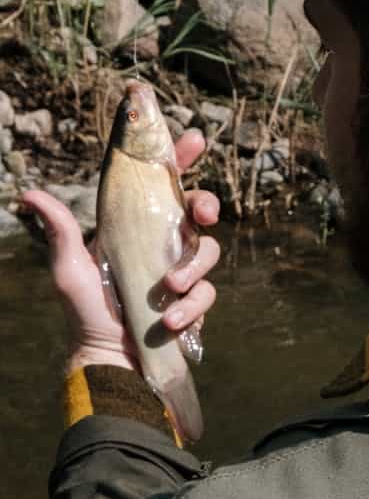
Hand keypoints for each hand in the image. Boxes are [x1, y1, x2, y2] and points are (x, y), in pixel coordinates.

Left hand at [22, 129, 219, 373]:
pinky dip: (191, 306)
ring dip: (194, 267)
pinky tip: (170, 320)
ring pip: (209, 251)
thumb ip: (60, 231)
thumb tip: (28, 194)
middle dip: (207, 204)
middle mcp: (164, 245)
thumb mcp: (69, 268)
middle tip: (203, 213)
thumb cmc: (85, 311)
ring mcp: (183, 273)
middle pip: (200, 211)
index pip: (163, 186)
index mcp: (137, 227)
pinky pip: (207, 294)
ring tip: (168, 287)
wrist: (108, 359)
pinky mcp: (194, 302)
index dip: (181, 160)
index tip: (194, 140)